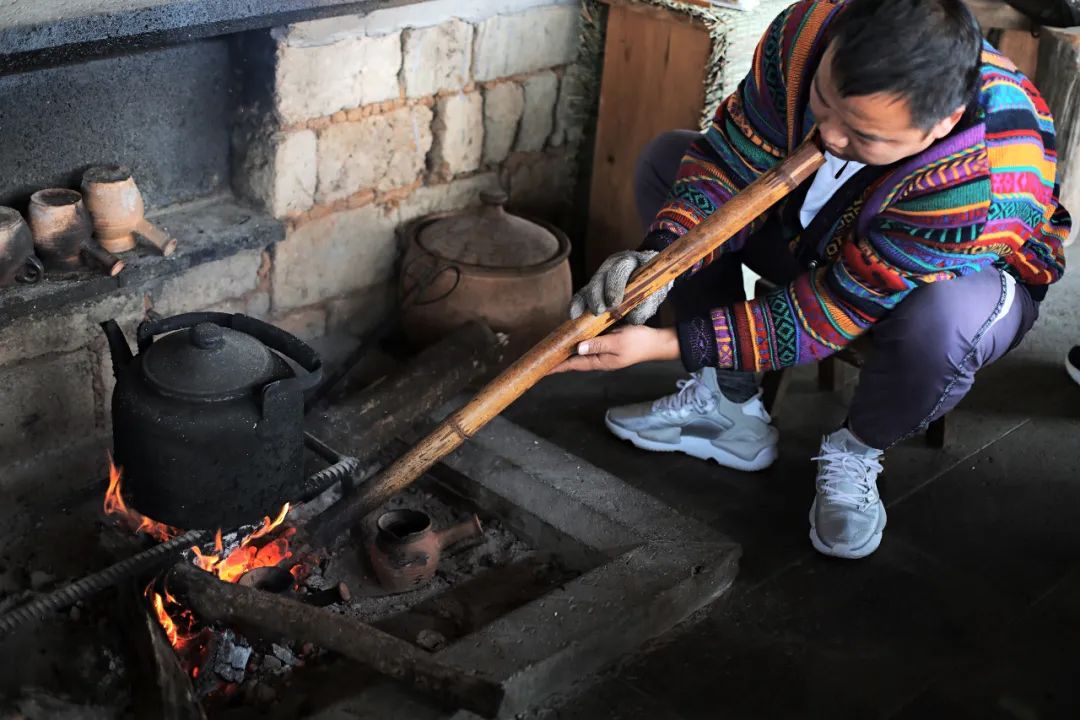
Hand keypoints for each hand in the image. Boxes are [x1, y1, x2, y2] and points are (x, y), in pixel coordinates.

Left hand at [549, 326, 679, 373]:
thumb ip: (597, 345)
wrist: (657, 342)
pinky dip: (579, 343)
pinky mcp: (608, 344)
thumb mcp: (617, 342)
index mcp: (600, 362)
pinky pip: (589, 344)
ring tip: (552, 350)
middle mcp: (600, 359)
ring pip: (581, 353)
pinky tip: (573, 338)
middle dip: (559, 360)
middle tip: (542, 358)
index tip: (543, 368)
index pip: (574, 365)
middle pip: (575, 361)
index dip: (558, 366)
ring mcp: (604, 352)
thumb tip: (577, 348)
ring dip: (568, 352)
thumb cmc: (639, 343)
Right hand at [568, 250, 670, 324]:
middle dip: (597, 295)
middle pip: (599, 277)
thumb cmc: (653, 284)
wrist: (649, 275)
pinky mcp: (594, 285)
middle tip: (599, 311)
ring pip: (589, 285)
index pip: (620, 269)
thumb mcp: (655, 292)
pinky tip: (573, 315)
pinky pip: (583, 292)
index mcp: (630, 260)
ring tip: (582, 316)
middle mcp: (612, 264)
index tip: (613, 304)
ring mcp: (601, 273)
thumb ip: (647, 305)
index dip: (614, 286)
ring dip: (586, 302)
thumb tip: (633, 319)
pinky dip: (577, 304)